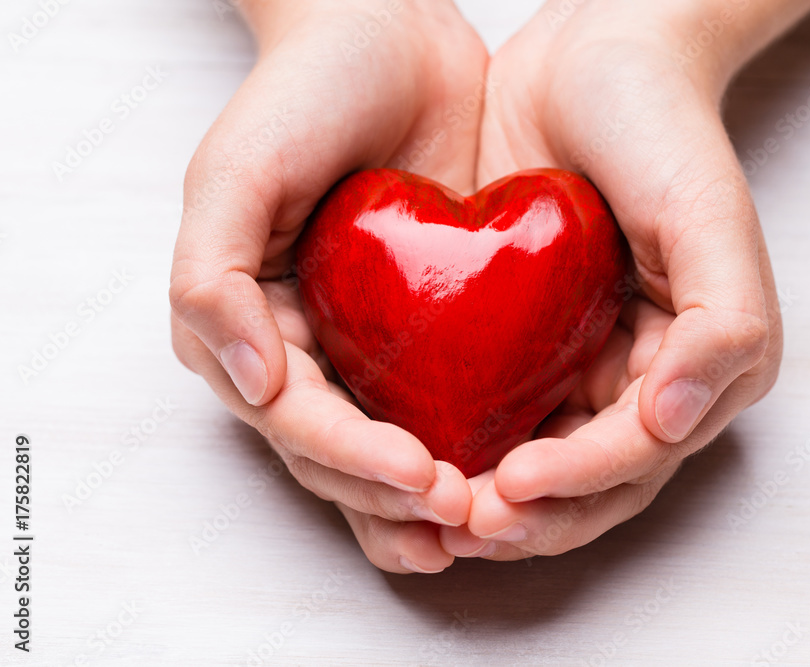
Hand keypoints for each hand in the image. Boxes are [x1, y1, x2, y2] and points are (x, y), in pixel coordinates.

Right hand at [169, 0, 488, 572]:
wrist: (387, 33)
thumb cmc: (304, 95)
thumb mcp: (235, 172)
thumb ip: (215, 281)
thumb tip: (253, 387)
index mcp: (245, 327)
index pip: (297, 423)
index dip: (354, 461)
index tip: (423, 477)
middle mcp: (301, 350)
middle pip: (341, 457)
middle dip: (398, 498)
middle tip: (466, 516)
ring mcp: (364, 345)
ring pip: (390, 449)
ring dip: (430, 501)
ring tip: (485, 527)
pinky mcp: (427, 328)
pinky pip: (443, 402)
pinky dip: (471, 445)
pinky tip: (510, 472)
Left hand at [440, 0, 786, 559]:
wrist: (593, 59)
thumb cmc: (658, 127)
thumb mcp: (705, 213)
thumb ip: (722, 322)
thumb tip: (682, 420)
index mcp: (705, 363)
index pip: (641, 455)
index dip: (579, 484)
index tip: (509, 486)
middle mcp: (650, 378)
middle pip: (593, 485)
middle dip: (531, 516)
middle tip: (462, 525)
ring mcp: (589, 364)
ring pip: (544, 467)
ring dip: (494, 503)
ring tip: (433, 513)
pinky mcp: (534, 344)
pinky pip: (501, 415)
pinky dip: (467, 448)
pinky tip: (419, 456)